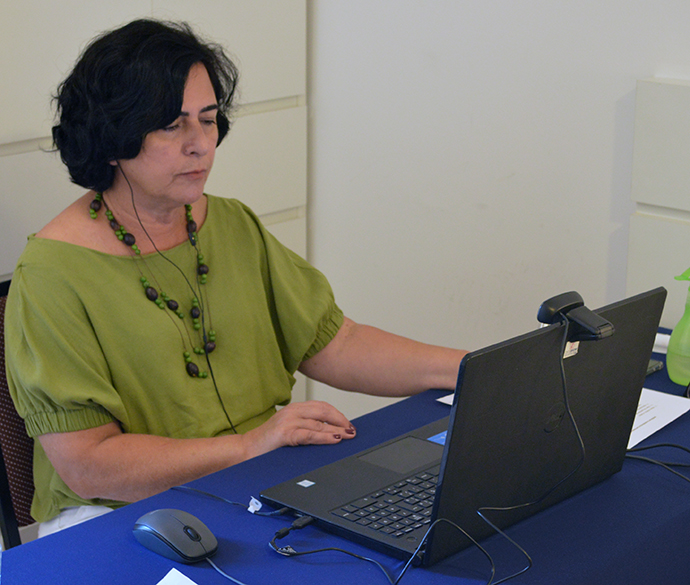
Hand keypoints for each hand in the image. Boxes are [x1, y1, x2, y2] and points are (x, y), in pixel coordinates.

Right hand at [241, 400, 355, 458]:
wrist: (245, 450)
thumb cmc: (268, 443)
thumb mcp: (289, 430)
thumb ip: (306, 427)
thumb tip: (330, 433)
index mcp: (294, 409)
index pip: (322, 407)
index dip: (338, 415)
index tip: (349, 424)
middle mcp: (292, 411)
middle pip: (324, 411)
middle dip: (341, 420)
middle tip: (352, 430)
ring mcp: (288, 421)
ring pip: (319, 422)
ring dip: (337, 429)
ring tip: (348, 435)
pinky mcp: (285, 433)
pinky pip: (309, 434)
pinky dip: (324, 436)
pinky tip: (334, 439)